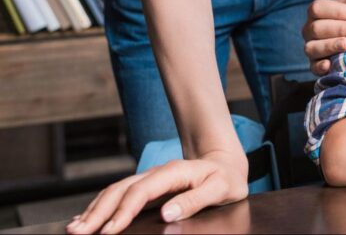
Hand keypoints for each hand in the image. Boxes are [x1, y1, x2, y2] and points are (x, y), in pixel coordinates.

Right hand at [66, 148, 247, 233]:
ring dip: (94, 209)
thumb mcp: (221, 188)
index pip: (142, 191)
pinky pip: (119, 194)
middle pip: (121, 190)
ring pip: (115, 191)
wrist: (225, 162)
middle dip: (98, 211)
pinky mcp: (147, 186)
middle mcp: (157, 173)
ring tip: (75, 228)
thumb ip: (196, 199)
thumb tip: (167, 213)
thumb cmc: (225, 178)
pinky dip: (100, 205)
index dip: (124, 211)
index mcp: (174, 172)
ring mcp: (150, 179)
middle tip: (78, 232)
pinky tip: (87, 217)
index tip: (109, 231)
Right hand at [302, 0, 345, 75]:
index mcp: (316, 12)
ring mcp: (311, 47)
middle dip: (341, 29)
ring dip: (330, 46)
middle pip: (317, 28)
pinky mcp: (315, 65)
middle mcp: (309, 29)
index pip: (318, 8)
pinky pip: (313, 67)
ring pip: (312, 47)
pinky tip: (329, 64)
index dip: (338, 11)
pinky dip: (320, 67)